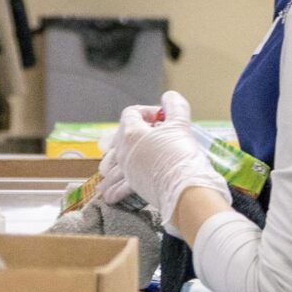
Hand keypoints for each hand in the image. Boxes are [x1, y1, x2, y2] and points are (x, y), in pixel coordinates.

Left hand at [97, 92, 215, 225]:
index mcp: (131, 132)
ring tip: (110, 168)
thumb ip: (174, 107)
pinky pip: (118, 186)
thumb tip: (169, 97)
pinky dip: (113, 189)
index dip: (147, 111)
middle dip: (132, 133)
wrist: (183, 188)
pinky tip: (108, 195)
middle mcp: (123, 151)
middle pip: (118, 136)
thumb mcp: (180, 124)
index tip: (162, 118)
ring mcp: (126, 169)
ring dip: (113, 163)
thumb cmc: (180, 154)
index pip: (131, 113)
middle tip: (150, 135)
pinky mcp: (132, 185)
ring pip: (112, 164)